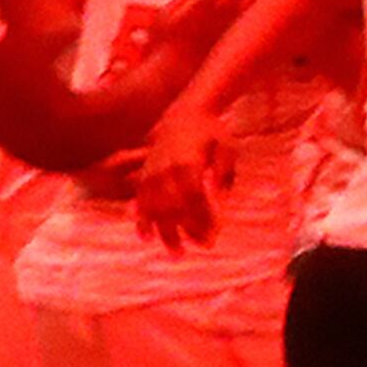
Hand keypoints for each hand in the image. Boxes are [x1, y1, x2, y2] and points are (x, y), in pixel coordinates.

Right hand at [131, 106, 231, 248]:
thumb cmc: (213, 132)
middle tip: (201, 248)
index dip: (202, 221)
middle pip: (174, 208)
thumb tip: (223, 199)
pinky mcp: (145, 173)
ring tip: (176, 253)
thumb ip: (224, 173)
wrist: (187, 112)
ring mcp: (152, 171)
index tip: (212, 237)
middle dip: (187, 231)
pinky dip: (141, 219)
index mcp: (188, 163)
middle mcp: (166, 169)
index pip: (194, 200)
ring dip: (165, 233)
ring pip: (155, 208)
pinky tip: (145, 237)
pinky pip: (140, 200)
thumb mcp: (227, 148)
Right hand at [142, 0, 260, 66]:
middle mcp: (223, 10)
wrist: (178, 73)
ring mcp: (236, 23)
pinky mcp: (241, 37)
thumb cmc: (165, 45)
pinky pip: (256, 18)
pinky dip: (257, 7)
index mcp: (204, 2)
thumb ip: (180, 1)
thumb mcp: (163, 18)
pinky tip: (253, 7)